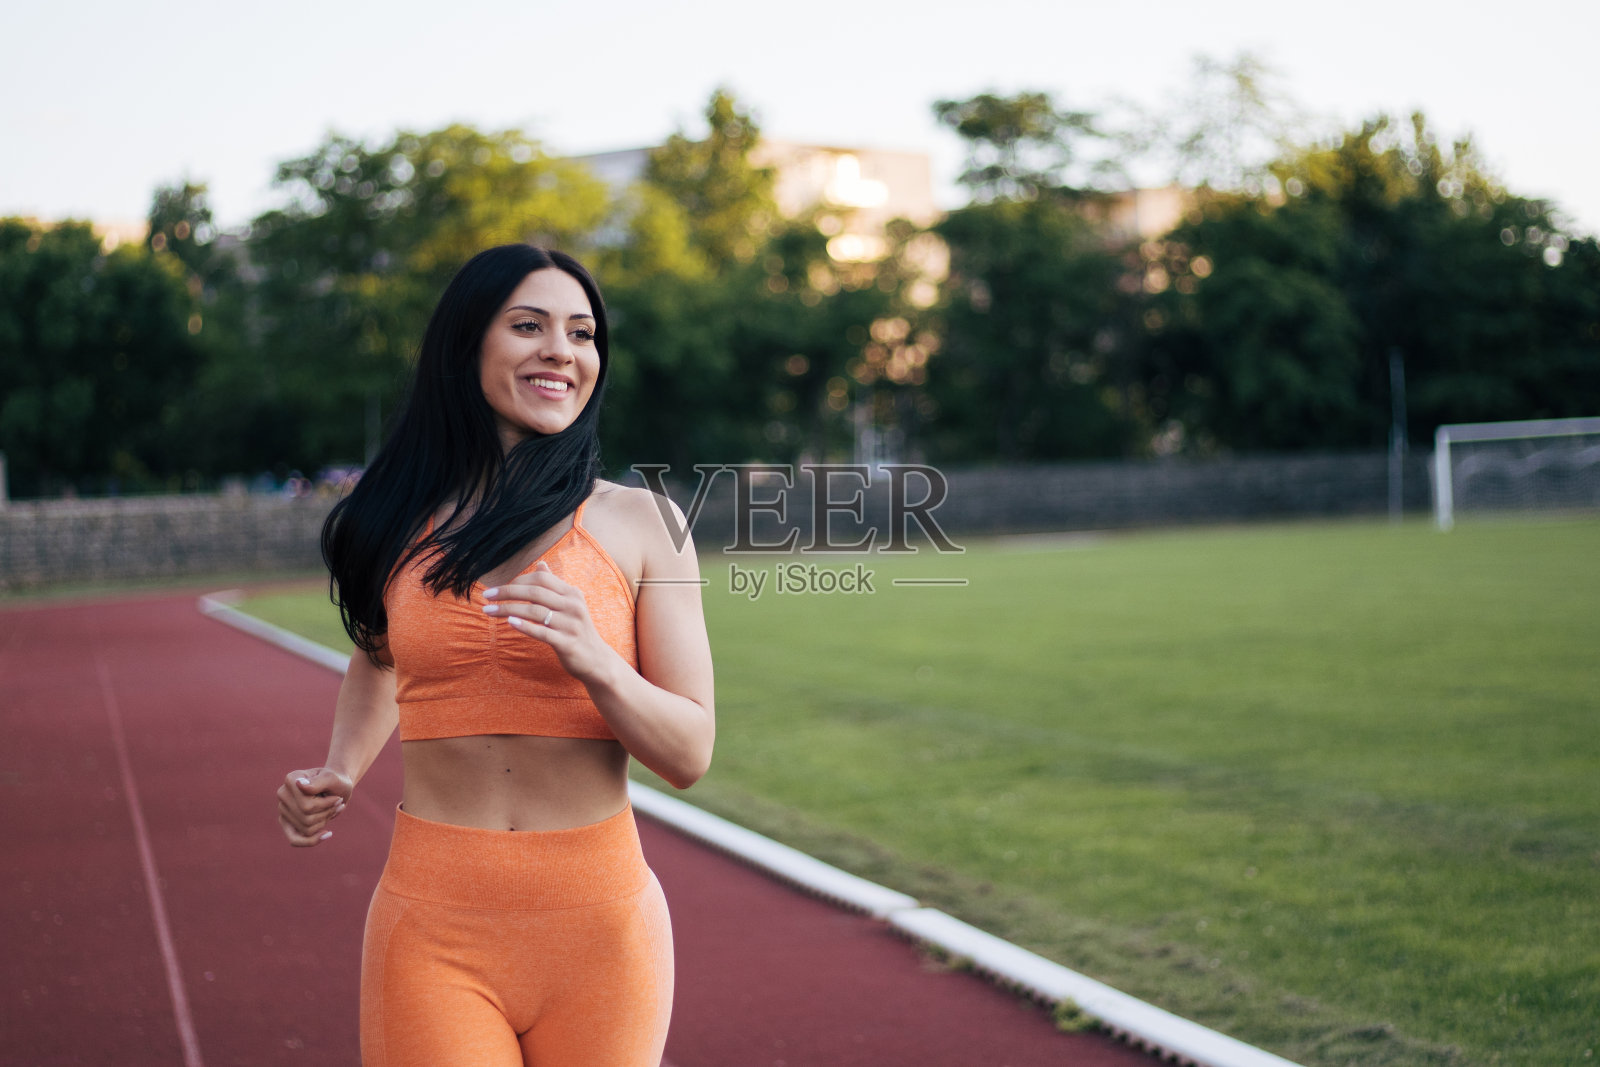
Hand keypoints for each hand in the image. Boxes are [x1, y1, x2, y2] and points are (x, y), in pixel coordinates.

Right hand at [277, 767, 352, 846]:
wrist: (337, 787)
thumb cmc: (336, 781)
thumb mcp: (333, 779)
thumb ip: (318, 782)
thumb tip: (299, 784)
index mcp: (291, 780)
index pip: (306, 806)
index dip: (326, 806)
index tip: (338, 798)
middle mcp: (283, 794)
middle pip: (306, 818)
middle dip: (326, 814)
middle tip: (337, 803)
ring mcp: (283, 809)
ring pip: (306, 829)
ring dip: (324, 821)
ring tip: (331, 809)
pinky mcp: (287, 822)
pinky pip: (295, 840)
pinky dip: (312, 840)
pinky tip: (327, 834)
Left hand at [482, 561, 620, 688]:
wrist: (597, 660)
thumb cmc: (576, 630)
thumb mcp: (569, 604)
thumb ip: (554, 586)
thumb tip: (541, 564)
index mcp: (572, 593)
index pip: (541, 578)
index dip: (517, 580)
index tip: (498, 588)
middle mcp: (573, 605)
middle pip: (535, 592)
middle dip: (507, 592)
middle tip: (486, 596)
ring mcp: (571, 624)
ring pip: (535, 611)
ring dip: (508, 609)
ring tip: (489, 611)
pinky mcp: (567, 643)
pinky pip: (542, 632)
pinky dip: (525, 626)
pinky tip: (509, 622)